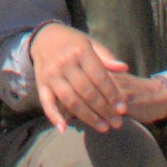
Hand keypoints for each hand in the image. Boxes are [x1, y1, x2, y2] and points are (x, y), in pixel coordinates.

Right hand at [26, 25, 140, 133]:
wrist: (44, 37)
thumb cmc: (73, 42)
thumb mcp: (91, 44)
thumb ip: (106, 58)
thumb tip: (124, 68)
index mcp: (81, 52)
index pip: (100, 78)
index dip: (112, 95)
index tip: (123, 109)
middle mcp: (65, 64)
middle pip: (87, 92)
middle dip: (104, 110)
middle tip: (117, 123)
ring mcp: (51, 75)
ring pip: (71, 101)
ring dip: (88, 117)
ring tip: (103, 127)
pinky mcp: (41, 84)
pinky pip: (47, 103)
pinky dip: (54, 116)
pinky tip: (64, 129)